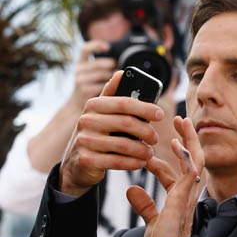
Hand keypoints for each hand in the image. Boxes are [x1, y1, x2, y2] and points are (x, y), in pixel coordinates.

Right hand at [59, 70, 164, 195]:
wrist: (77, 163)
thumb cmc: (98, 134)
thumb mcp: (103, 114)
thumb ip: (113, 96)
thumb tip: (122, 72)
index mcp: (93, 105)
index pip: (124, 102)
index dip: (145, 108)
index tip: (160, 114)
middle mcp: (86, 120)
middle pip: (127, 123)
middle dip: (147, 131)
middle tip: (155, 138)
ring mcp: (84, 140)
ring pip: (124, 144)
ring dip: (142, 150)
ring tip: (150, 152)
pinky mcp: (86, 160)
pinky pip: (117, 161)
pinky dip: (133, 163)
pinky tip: (141, 163)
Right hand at [69, 40, 116, 110]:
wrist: (76, 107)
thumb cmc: (90, 90)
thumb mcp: (92, 77)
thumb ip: (101, 69)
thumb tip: (119, 66)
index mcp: (81, 64)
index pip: (86, 49)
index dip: (96, 46)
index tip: (107, 47)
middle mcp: (78, 70)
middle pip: (99, 63)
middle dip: (111, 66)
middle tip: (119, 72)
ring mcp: (80, 80)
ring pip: (103, 74)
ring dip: (113, 78)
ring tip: (119, 82)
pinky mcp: (84, 90)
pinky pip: (103, 86)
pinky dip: (110, 88)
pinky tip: (114, 90)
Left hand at [127, 116, 204, 236]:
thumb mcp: (152, 221)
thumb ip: (144, 205)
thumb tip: (132, 190)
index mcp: (179, 197)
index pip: (175, 173)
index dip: (164, 160)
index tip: (150, 152)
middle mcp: (188, 192)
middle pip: (192, 159)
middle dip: (187, 139)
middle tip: (179, 121)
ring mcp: (189, 192)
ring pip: (196, 159)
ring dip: (190, 139)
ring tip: (182, 121)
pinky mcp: (186, 195)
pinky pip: (191, 170)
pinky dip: (185, 155)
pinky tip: (177, 143)